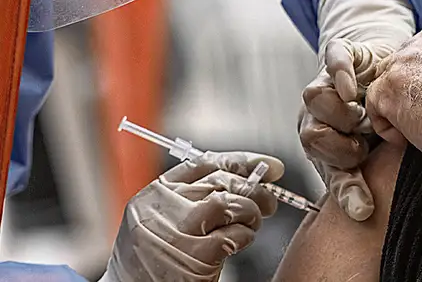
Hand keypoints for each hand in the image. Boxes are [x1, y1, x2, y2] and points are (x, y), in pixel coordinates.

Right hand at [102, 151, 282, 281]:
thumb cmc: (151, 260)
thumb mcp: (161, 219)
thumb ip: (192, 197)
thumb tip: (245, 178)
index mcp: (154, 194)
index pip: (205, 163)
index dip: (242, 161)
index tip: (267, 166)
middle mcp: (164, 208)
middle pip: (222, 181)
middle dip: (255, 189)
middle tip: (269, 202)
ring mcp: (178, 231)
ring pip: (230, 202)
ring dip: (251, 212)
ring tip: (253, 223)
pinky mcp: (195, 256)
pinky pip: (234, 235)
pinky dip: (246, 236)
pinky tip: (242, 241)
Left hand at [299, 40, 380, 221]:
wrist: (384, 66)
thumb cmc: (379, 115)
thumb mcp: (376, 149)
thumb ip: (370, 174)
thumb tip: (376, 212)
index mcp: (324, 144)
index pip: (331, 172)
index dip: (347, 190)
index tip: (364, 210)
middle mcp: (317, 115)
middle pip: (310, 136)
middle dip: (340, 147)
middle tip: (364, 147)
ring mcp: (326, 83)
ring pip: (313, 98)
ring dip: (339, 113)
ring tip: (364, 116)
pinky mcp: (340, 54)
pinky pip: (333, 61)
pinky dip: (339, 74)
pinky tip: (352, 88)